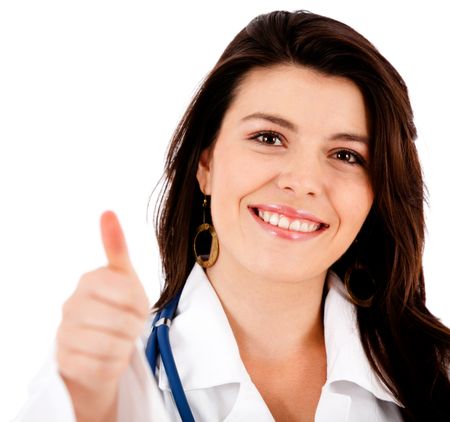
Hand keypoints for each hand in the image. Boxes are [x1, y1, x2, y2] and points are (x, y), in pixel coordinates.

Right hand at [56, 210, 149, 421]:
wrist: (99, 348)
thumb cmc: (117, 307)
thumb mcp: (123, 277)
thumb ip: (116, 247)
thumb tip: (107, 211)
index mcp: (89, 280)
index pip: (129, 294)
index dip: (140, 305)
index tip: (137, 307)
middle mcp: (71, 305)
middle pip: (122, 322)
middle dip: (134, 328)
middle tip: (129, 327)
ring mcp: (64, 334)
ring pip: (112, 346)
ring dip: (124, 347)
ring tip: (119, 341)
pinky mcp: (64, 362)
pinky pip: (101, 368)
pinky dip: (113, 365)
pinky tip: (109, 357)